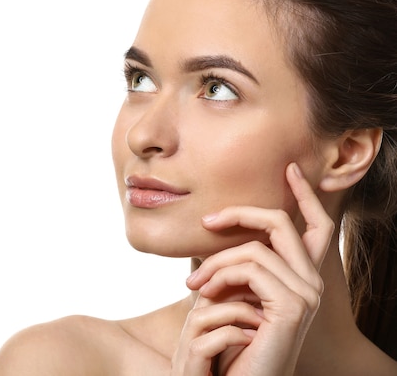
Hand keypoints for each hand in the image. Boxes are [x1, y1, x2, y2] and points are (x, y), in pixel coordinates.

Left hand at [170, 163, 334, 375]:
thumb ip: (236, 262)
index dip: (304, 195)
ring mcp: (306, 294)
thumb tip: (215, 223)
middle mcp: (312, 283)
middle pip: (281, 223)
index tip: (288, 170)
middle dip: (240, 213)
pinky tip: (203, 293)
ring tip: (193, 284)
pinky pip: (250, 267)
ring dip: (215, 261)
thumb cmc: (230, 337)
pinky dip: (220, 275)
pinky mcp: (292, 306)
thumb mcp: (232, 291)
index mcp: (302, 276)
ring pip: (255, 247)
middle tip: (206, 220)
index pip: (314, 227)